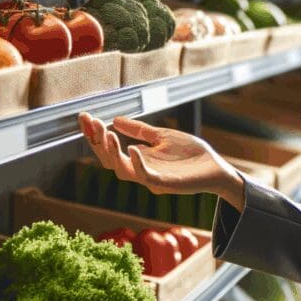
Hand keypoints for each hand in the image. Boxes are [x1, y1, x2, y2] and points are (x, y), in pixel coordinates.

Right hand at [77, 113, 243, 206]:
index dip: (95, 135)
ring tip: (106, 134)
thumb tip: (115, 119)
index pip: (109, 149)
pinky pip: (146, 177)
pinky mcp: (166, 184)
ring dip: (112, 152)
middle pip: (109, 160)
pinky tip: (132, 148)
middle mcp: (140, 171)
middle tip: (90, 122)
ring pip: (122, 170)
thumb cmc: (191, 154)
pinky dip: (138, 163)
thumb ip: (140, 130)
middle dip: (97, 141)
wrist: (216, 167)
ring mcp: (152, 179)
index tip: (84, 116)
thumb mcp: (162, 136)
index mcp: (138, 159)